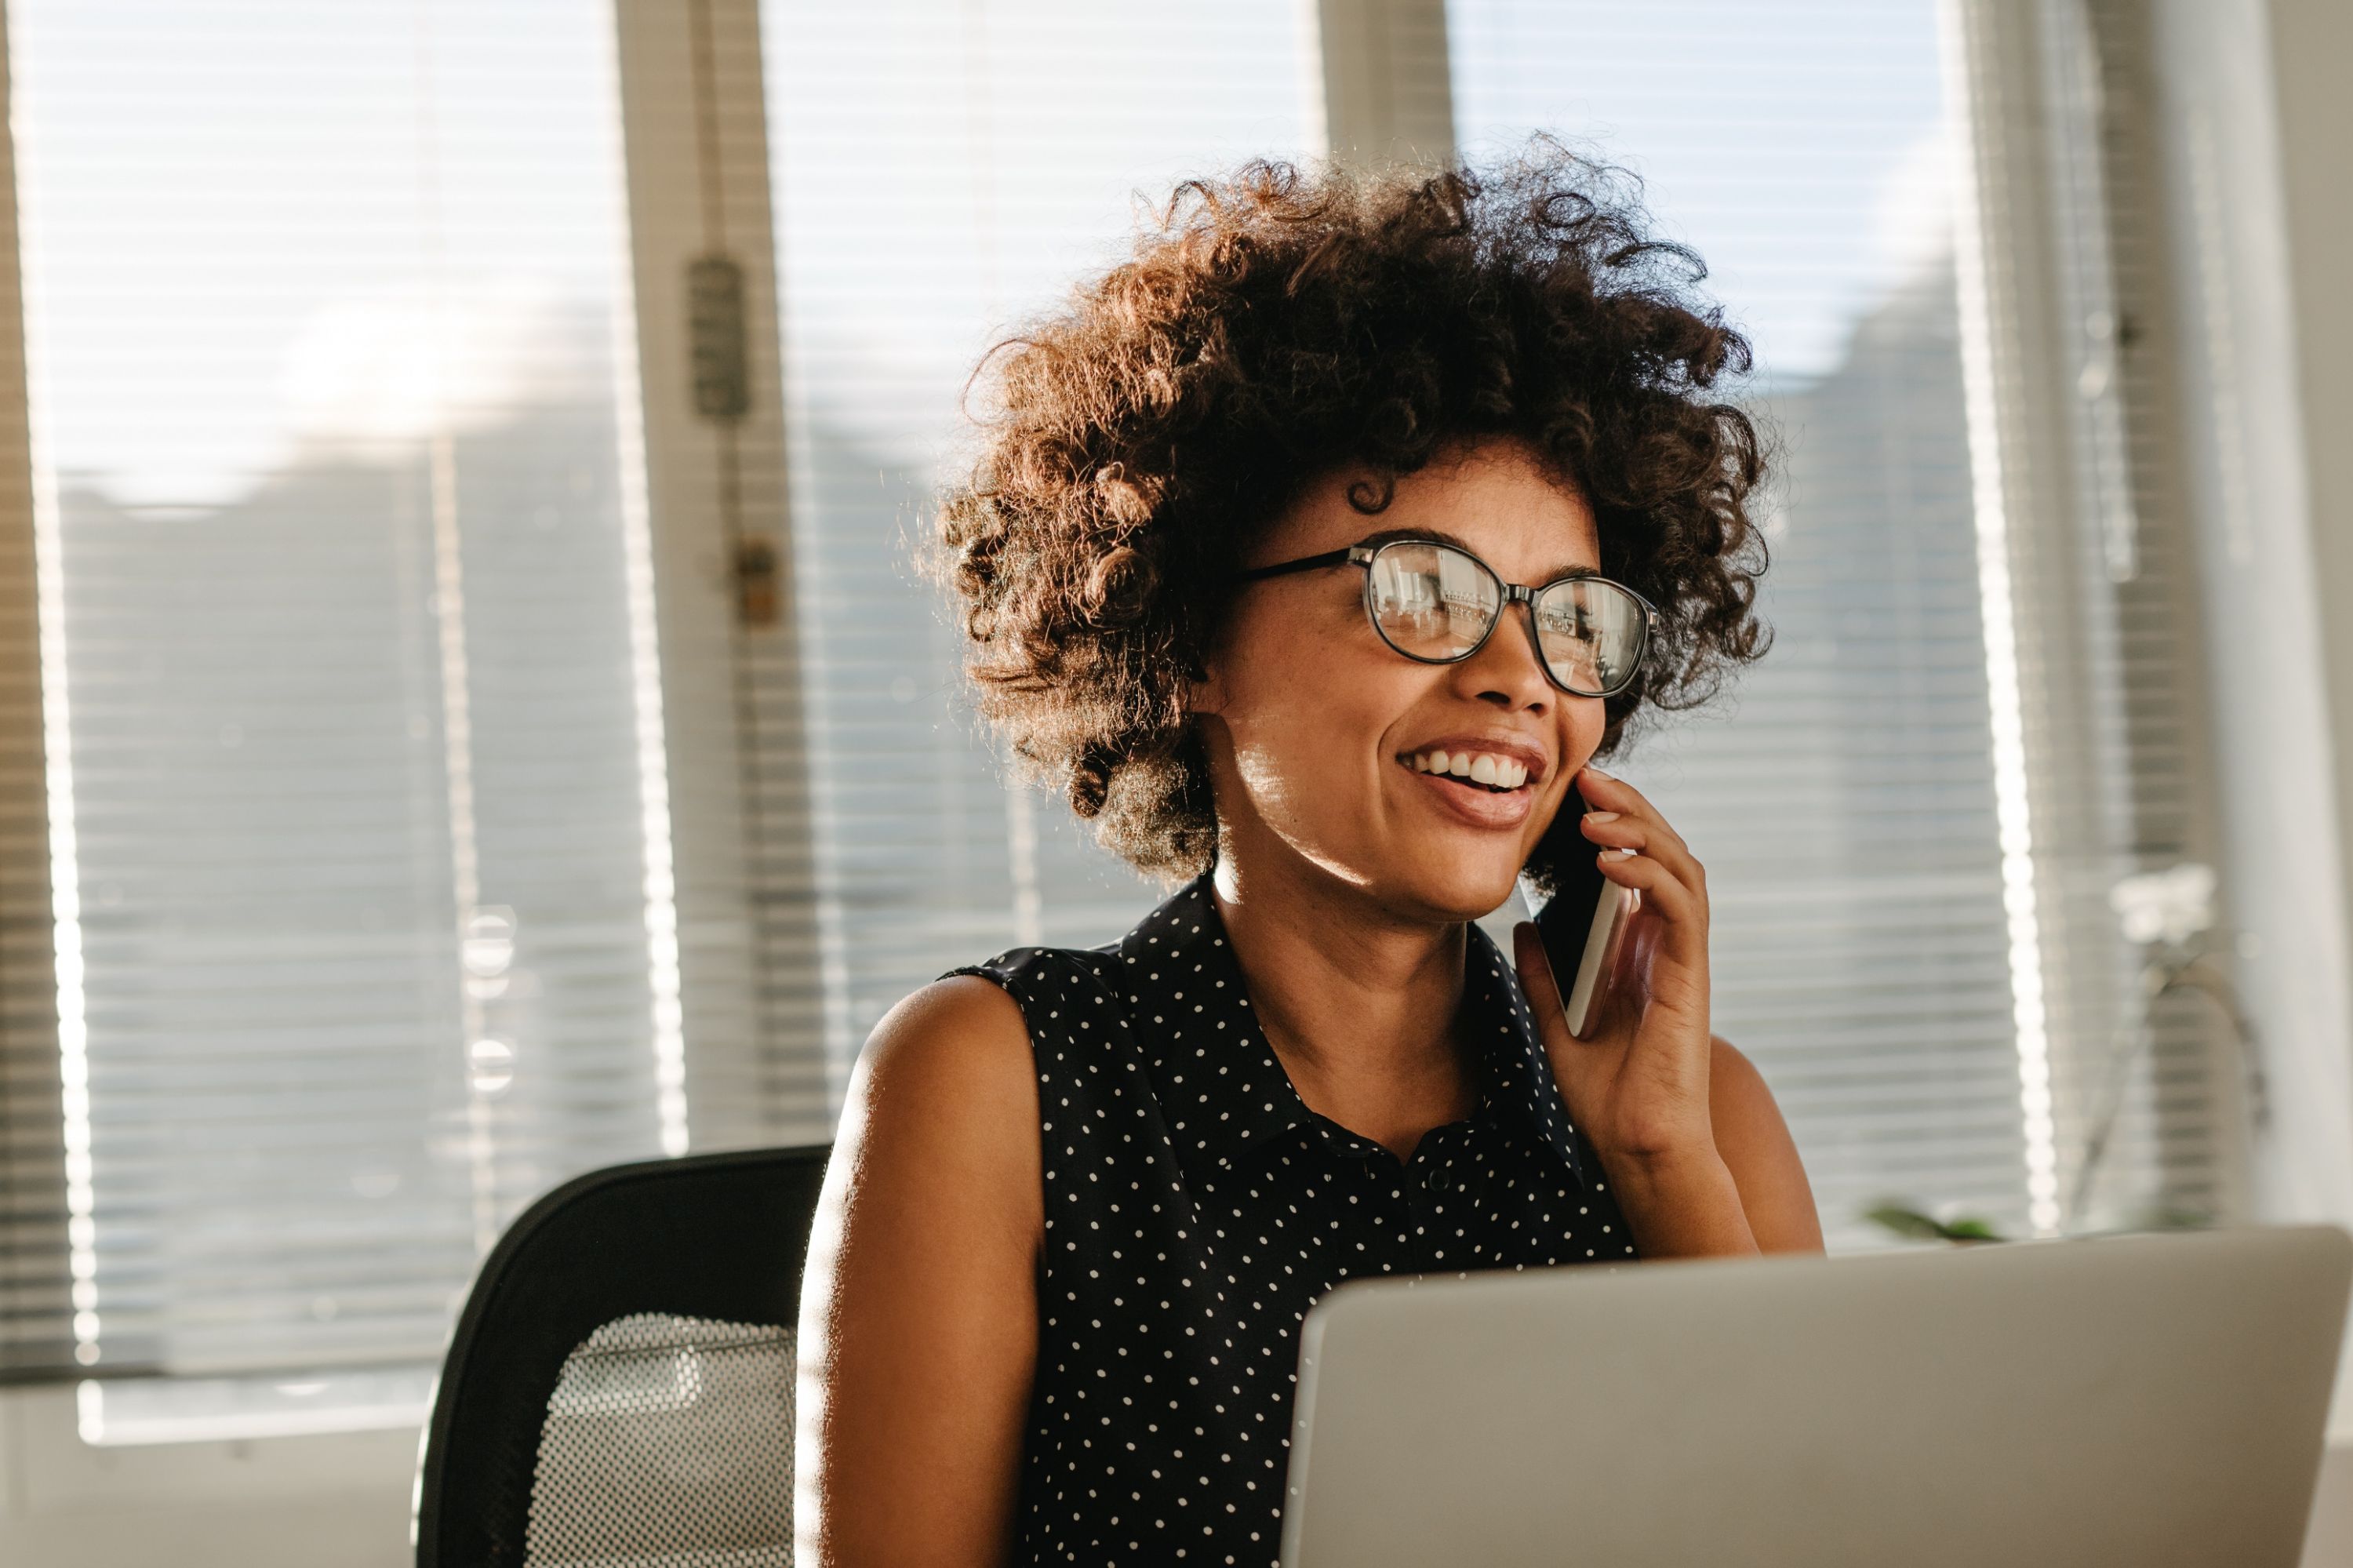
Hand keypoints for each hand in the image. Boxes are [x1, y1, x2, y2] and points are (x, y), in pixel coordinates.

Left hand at [1510, 763, 1715, 1169]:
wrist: (1636, 1146)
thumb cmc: (1607, 1095)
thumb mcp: (1557, 1023)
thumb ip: (1543, 975)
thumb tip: (1523, 927)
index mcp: (1639, 949)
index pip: (1636, 864)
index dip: (1614, 823)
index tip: (1574, 793)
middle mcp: (1666, 945)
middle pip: (1663, 852)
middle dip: (1629, 809)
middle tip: (1588, 778)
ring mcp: (1683, 958)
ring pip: (1680, 868)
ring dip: (1640, 831)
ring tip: (1595, 812)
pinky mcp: (1691, 975)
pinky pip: (1681, 909)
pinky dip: (1649, 875)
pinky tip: (1609, 862)